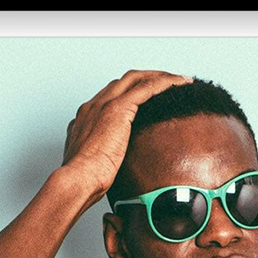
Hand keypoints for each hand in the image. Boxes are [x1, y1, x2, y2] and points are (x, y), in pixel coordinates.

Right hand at [60, 70, 192, 202]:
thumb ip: (100, 156)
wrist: (78, 179)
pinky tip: (179, 84)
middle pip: (125, 81)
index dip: (131, 92)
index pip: (112, 94)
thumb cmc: (84, 178)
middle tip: (168, 84)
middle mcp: (95, 105)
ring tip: (178, 81)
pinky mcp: (118, 109)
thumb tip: (110, 165)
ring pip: (137, 79)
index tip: (147, 98)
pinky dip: (165, 83)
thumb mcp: (91, 163)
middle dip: (148, 79)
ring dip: (159, 77)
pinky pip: (147, 87)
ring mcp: (105, 104)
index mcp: (87, 117)